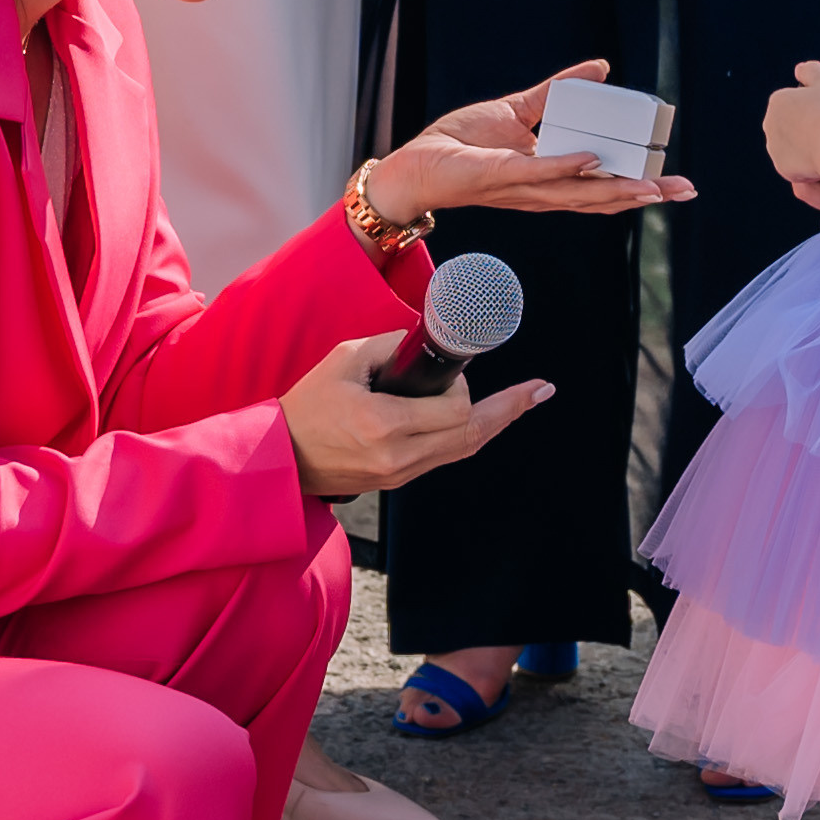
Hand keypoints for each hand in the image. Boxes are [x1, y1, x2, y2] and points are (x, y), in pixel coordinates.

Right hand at [279, 331, 551, 498]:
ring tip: (529, 400)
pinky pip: (445, 457)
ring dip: (495, 424)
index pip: (455, 411)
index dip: (467, 390)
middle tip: (539, 389)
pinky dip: (469, 436)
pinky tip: (488, 421)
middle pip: (472, 435)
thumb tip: (426, 339)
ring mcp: (400, 474)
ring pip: (464, 450)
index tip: (466, 370)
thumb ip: (390, 346)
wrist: (280, 458)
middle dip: (505, 409)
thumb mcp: (344, 360)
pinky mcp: (397, 481)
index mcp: (384, 426)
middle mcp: (399, 457)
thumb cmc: (308, 405)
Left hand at [365, 63, 695, 225]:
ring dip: (618, 190)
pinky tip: (592, 160)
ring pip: (580, 192)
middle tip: (684, 190)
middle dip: (645, 194)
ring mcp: (524, 186)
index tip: (675, 184)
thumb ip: (557, 91)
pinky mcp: (501, 174)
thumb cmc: (462, 144)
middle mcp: (544, 189)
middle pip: (603, 196)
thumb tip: (601, 68)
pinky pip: (538, 172)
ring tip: (654, 188)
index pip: (604, 186)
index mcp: (552, 177)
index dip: (640, 186)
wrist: (418, 161)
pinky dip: (566, 166)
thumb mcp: (519, 110)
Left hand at [764, 60, 819, 208]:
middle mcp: (769, 123)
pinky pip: (796, 165)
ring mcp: (773, 147)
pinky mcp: (782, 167)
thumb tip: (800, 69)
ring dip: (805, 146)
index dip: (813, 108)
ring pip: (792, 146)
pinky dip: (807, 164)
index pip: (794, 103)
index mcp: (777, 101)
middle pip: (790, 125)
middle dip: (805, 128)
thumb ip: (810, 71)